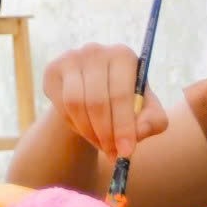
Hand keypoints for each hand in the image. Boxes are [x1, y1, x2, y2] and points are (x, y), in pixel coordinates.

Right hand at [42, 43, 167, 165]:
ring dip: (89, 131)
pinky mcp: (53, 70)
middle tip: (112, 155)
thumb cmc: (125, 102)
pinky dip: (74, 124)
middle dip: (105, 134)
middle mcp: (96, 51)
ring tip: (101, 144)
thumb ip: (153, 121)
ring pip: (76, 104)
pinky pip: (61, 105)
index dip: (124, 126)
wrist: (92, 92)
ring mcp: (72, 58)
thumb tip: (139, 132)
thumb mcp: (146, 112)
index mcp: (123, 56)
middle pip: (97, 101)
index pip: (121, 94)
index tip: (126, 152)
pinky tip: (85, 128)